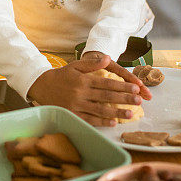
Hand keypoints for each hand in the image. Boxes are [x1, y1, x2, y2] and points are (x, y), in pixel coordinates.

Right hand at [27, 54, 150, 126]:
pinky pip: (90, 120)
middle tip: (139, 100)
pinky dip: (102, 122)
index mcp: (83, 80)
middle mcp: (81, 93)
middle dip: (125, 98)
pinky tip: (113, 122)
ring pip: (100, 110)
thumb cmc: (62, 76)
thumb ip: (92, 63)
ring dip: (117, 112)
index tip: (135, 88)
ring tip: (131, 113)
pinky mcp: (72, 115)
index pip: (107, 83)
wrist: (42, 86)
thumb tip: (108, 58)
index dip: (122, 86)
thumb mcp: (75, 66)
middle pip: (107, 97)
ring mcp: (76, 105)